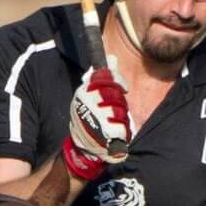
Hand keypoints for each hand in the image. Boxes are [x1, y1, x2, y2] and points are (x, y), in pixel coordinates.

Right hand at [63, 57, 131, 179]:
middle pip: (116, 96)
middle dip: (120, 105)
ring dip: (121, 120)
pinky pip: (121, 128)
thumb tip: (113, 57)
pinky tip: (115, 135)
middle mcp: (87, 102)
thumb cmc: (90, 119)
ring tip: (113, 125)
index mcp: (84, 92)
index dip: (118, 82)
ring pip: (120, 112)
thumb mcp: (93, 95)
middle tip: (115, 112)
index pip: (106, 78)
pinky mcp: (102, 133)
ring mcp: (94, 117)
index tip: (123, 89)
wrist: (82, 147)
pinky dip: (122, 133)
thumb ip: (105, 78)